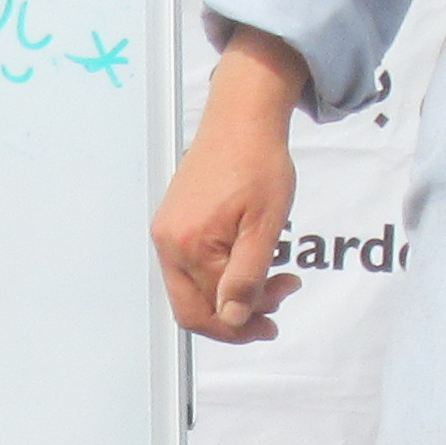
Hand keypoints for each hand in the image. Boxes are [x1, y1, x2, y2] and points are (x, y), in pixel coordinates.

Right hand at [152, 27, 309, 342]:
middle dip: (236, 315)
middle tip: (278, 297)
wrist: (241, 118)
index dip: (243, 325)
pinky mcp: (173, 223)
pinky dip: (220, 274)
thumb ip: (247, 277)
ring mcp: (167, 232)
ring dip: (232, 293)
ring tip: (272, 275)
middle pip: (193, 308)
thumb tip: (232, 319)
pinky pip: (192, 267)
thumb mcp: (265, 226)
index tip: (275, 322)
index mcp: (189, 246)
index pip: (209, 312)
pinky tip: (249, 258)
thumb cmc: (259, 163)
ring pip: (194, 289)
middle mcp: (168, 243)